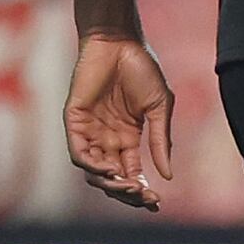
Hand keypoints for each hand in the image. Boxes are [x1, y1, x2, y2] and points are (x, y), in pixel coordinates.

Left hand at [66, 31, 173, 209]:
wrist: (120, 41)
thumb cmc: (141, 68)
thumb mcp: (159, 108)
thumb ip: (161, 141)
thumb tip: (168, 175)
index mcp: (128, 137)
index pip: (132, 174)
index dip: (142, 191)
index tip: (156, 202)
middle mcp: (107, 139)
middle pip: (112, 179)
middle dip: (127, 193)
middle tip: (142, 196)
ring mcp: (90, 131)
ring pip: (94, 172)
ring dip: (110, 184)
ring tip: (128, 185)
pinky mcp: (75, 121)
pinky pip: (79, 153)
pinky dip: (92, 166)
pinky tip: (109, 170)